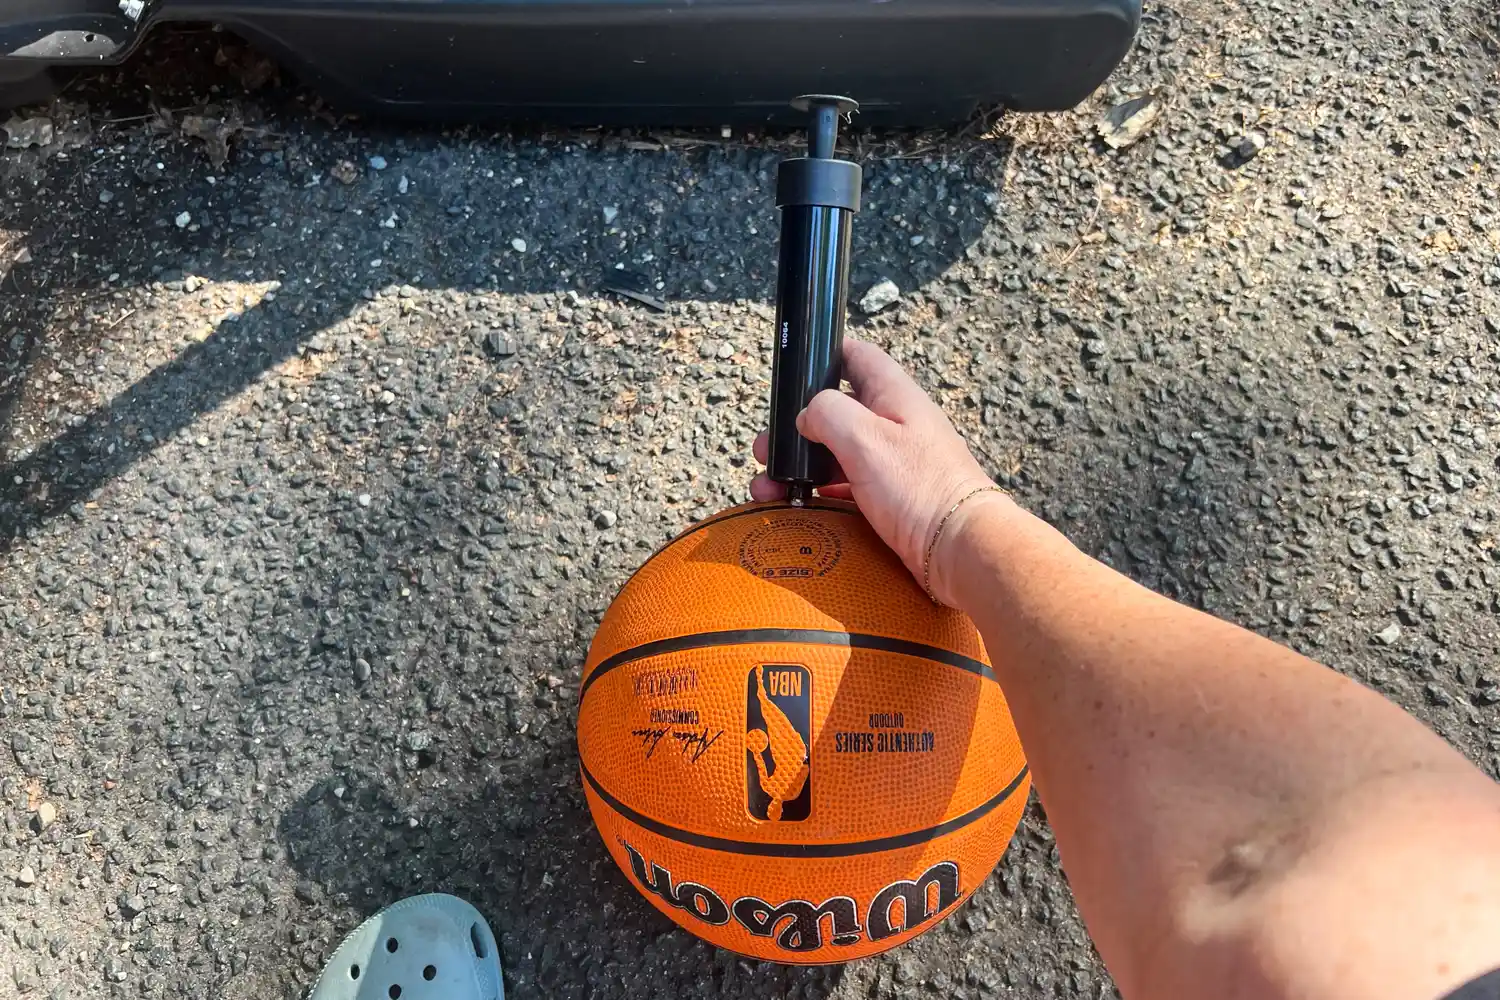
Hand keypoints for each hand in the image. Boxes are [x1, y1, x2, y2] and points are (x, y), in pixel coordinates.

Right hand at [750, 338, 1010, 606]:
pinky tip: (799, 508)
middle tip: (766, 450)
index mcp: (893, 396)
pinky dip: (819, 494)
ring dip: (801, 467)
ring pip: (836, 454)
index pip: (857, 357)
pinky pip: (845, 488)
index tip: (794, 369)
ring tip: (769, 487)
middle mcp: (894, 424)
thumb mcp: (866, 437)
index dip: (824, 355)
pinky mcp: (890, 498)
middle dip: (796, 429)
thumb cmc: (920, 489)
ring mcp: (893, 462)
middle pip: (836, 412)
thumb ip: (827, 413)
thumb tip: (806, 415)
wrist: (959, 549)